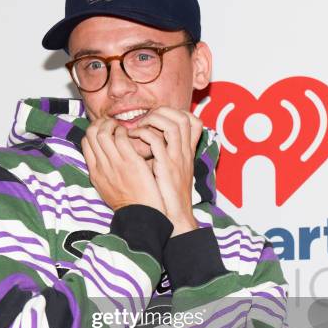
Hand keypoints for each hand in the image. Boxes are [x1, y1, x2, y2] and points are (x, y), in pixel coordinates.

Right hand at [81, 117, 165, 213]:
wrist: (142, 215)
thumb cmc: (131, 203)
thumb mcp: (109, 188)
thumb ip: (105, 172)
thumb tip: (105, 157)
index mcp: (95, 173)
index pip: (85, 143)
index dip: (94, 131)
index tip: (105, 130)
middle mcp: (101, 167)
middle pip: (90, 134)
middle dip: (100, 123)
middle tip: (113, 124)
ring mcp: (114, 164)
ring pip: (102, 132)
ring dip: (112, 124)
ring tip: (122, 127)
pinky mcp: (130, 162)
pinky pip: (121, 137)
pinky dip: (125, 130)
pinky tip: (133, 134)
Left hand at [127, 107, 202, 235]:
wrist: (175, 215)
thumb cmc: (169, 196)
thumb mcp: (171, 172)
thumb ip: (165, 155)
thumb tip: (147, 142)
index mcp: (188, 152)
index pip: (193, 121)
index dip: (176, 113)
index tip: (157, 118)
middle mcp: (186, 152)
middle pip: (184, 117)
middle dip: (162, 112)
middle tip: (145, 119)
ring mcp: (178, 158)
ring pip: (174, 123)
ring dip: (153, 120)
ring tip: (138, 127)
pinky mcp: (167, 166)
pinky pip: (157, 140)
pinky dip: (144, 134)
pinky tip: (133, 138)